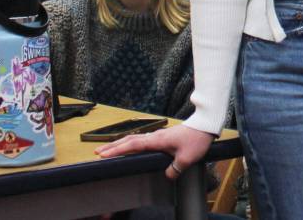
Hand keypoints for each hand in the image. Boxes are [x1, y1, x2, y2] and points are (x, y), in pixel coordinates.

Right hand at [94, 123, 215, 179]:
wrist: (205, 125)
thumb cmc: (196, 139)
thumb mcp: (187, 158)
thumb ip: (175, 169)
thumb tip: (166, 176)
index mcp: (156, 140)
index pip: (132, 146)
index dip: (117, 150)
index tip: (103, 155)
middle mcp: (154, 136)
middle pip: (129, 140)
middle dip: (112, 146)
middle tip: (98, 152)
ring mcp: (158, 135)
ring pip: (134, 138)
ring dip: (120, 143)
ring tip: (108, 149)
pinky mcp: (162, 136)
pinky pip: (141, 139)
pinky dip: (131, 142)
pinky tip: (130, 146)